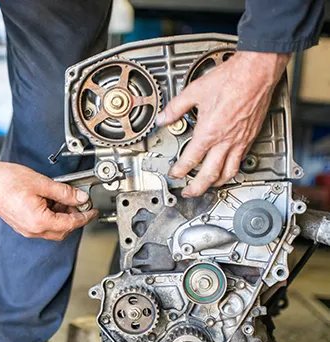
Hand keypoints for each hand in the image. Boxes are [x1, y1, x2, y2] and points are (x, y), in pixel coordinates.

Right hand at [0, 131, 97, 240]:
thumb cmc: (6, 180)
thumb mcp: (42, 183)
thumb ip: (64, 193)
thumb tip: (80, 198)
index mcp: (38, 222)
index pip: (70, 224)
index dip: (84, 217)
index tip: (92, 211)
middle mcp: (31, 230)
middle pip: (62, 231)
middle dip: (73, 218)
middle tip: (79, 202)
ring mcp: (25, 229)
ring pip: (52, 229)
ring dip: (61, 217)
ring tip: (61, 198)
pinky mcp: (20, 225)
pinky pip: (41, 225)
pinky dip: (50, 216)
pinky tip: (49, 201)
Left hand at [156, 51, 289, 197]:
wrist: (257, 71)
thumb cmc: (231, 79)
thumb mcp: (194, 91)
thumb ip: (176, 108)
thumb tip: (163, 118)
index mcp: (209, 132)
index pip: (190, 160)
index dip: (179, 171)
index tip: (174, 174)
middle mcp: (225, 141)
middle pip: (209, 175)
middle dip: (196, 188)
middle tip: (188, 192)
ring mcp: (240, 141)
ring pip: (228, 172)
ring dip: (216, 183)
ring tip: (208, 186)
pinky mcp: (250, 137)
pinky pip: (240, 160)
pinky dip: (232, 170)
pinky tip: (227, 168)